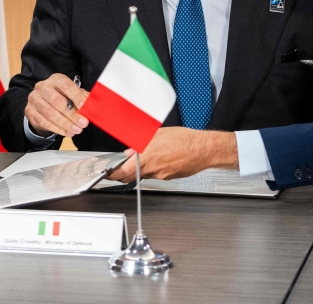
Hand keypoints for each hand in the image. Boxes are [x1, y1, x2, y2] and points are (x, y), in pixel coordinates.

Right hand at [25, 73, 89, 137]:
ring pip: (50, 113)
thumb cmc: (62, 98)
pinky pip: (44, 122)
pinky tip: (68, 132)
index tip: (84, 106)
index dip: (76, 96)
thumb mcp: (73, 95)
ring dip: (65, 123)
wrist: (42, 105)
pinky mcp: (30, 111)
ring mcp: (34, 99)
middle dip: (72, 114)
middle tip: (83, 123)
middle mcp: (42, 87)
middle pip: (57, 101)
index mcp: (55, 79)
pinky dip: (58, 129)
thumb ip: (82, 98)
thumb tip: (92, 105)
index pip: (66, 85)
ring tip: (77, 130)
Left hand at [107, 127, 237, 181]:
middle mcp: (153, 169)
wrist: (204, 150)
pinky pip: (157, 174)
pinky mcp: (170, 177)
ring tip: (150, 155)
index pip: (124, 171)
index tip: (109, 173)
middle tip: (122, 167)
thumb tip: (131, 149)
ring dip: (142, 167)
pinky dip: (155, 167)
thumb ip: (141, 142)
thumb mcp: (158, 134)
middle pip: (132, 176)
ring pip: (146, 174)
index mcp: (148, 157)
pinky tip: (163, 157)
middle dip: (125, 172)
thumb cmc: (185, 140)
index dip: (113, 174)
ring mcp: (162, 175)